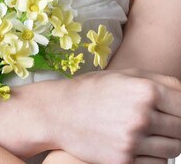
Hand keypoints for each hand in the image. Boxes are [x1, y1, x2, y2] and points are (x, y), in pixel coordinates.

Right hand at [55, 67, 180, 163]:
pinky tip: (142, 144)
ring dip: (168, 141)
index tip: (176, 109)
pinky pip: (157, 163)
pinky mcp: (125, 161)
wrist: (61, 113)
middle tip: (164, 121)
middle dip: (177, 125)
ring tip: (151, 131)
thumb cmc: (94, 90)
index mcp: (144, 91)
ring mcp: (133, 141)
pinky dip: (155, 156)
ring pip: (173, 149)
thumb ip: (161, 81)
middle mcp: (141, 116)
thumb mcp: (126, 75)